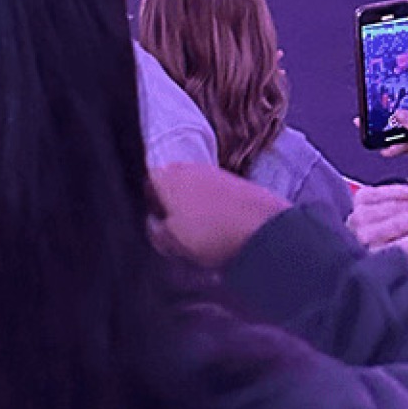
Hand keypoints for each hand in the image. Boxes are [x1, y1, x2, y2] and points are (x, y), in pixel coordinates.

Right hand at [149, 161, 287, 268]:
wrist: (261, 227)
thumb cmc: (210, 231)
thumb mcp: (171, 240)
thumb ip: (155, 232)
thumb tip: (154, 226)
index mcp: (166, 176)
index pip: (146, 185)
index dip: (148, 207)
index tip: (155, 226)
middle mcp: (188, 167)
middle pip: (171, 188)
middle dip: (171, 209)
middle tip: (176, 235)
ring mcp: (213, 172)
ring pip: (193, 193)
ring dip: (193, 212)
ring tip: (201, 238)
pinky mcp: (234, 183)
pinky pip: (215, 197)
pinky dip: (214, 212)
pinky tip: (220, 232)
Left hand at [348, 180, 407, 263]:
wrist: (359, 236)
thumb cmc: (387, 250)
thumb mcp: (403, 261)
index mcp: (376, 257)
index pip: (402, 247)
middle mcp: (364, 238)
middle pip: (397, 224)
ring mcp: (359, 217)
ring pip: (391, 207)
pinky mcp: (359, 200)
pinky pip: (380, 192)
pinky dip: (396, 191)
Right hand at [381, 105, 407, 184]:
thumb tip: (399, 113)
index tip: (394, 86)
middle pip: (407, 114)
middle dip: (393, 111)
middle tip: (378, 108)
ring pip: (401, 130)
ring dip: (389, 132)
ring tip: (376, 131)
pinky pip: (401, 146)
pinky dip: (393, 148)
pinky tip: (386, 150)